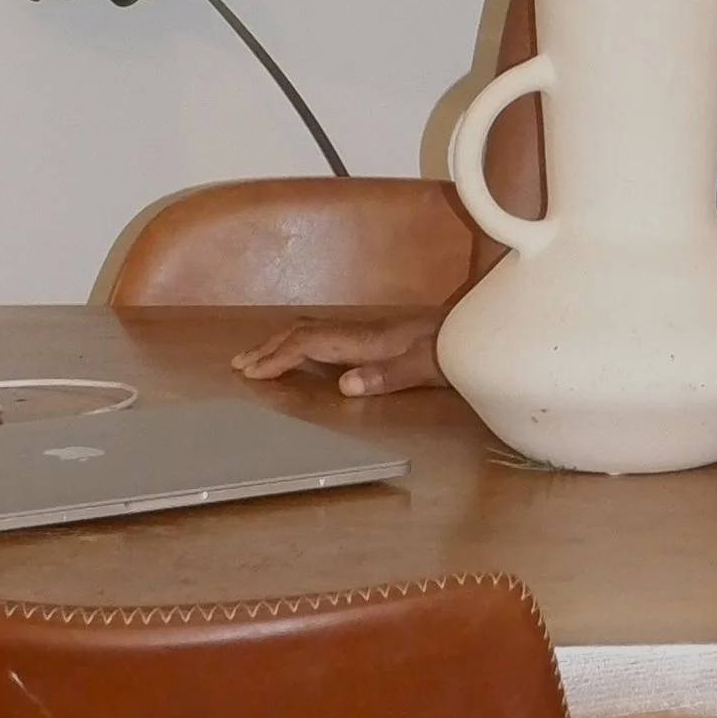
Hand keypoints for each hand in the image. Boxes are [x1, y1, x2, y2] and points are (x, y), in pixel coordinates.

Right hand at [233, 318, 449, 397]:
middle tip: (239, 363)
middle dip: (270, 347)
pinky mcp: (378, 337)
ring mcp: (369, 333)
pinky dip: (304, 344)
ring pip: (315, 332)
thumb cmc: (452, 353)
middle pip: (305, 334)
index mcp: (365, 341)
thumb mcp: (423, 367)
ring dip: (283, 343)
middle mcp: (362, 333)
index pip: (310, 345)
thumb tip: (345, 385)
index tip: (251, 372)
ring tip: (259, 356)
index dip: (279, 357)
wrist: (477, 334)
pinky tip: (306, 354)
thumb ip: (387, 375)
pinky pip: (328, 337)